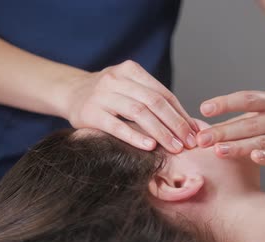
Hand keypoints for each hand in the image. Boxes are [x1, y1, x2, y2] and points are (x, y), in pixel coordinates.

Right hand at [63, 60, 198, 152]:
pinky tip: (150, 146)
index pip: (163, 93)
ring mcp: (102, 95)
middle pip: (154, 102)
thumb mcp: (129, 90)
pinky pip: (116, 126)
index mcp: (130, 70)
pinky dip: (134, 136)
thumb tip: (191, 127)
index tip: (195, 132)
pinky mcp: (90, 113)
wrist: (69, 93)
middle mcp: (116, 79)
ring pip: (138, 112)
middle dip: (176, 124)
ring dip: (160, 132)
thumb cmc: (108, 97)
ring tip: (175, 148)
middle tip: (189, 143)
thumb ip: (155, 103)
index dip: (182, 114)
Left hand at [196, 90, 264, 166]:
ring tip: (218, 151)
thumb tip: (207, 128)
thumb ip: (240, 115)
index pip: (247, 99)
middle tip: (202, 140)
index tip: (204, 108)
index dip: (226, 104)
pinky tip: (254, 157)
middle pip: (250, 124)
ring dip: (239, 147)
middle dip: (224, 132)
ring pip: (262, 141)